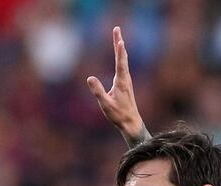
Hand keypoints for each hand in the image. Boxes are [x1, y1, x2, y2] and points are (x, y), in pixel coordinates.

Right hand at [86, 26, 149, 146]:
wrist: (131, 123)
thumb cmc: (118, 115)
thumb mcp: (105, 104)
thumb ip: (98, 91)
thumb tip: (89, 78)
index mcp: (121, 82)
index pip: (120, 62)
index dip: (119, 50)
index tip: (119, 39)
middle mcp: (125, 79)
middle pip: (122, 57)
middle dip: (118, 42)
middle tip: (116, 29)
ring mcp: (126, 81)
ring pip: (123, 60)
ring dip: (120, 47)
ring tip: (117, 37)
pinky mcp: (125, 84)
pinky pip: (122, 66)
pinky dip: (120, 56)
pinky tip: (120, 54)